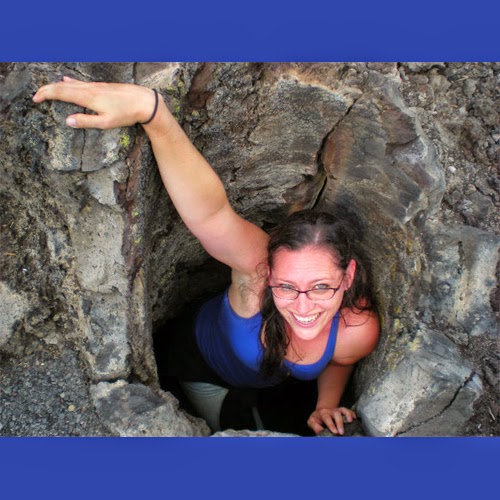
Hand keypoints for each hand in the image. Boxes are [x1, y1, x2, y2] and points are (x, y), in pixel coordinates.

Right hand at [32, 76, 158, 129]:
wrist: (144, 102)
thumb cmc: (126, 114)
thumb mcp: (106, 122)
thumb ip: (86, 121)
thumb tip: (67, 120)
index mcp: (88, 97)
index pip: (61, 92)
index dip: (46, 94)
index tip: (35, 99)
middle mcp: (89, 88)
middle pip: (63, 86)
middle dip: (47, 90)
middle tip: (36, 96)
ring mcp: (96, 86)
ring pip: (71, 83)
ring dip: (57, 86)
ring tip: (47, 90)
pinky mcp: (102, 86)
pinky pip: (81, 82)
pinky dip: (71, 82)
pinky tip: (67, 79)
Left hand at [307, 406, 356, 434]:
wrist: (322, 411)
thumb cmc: (317, 418)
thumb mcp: (312, 421)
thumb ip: (315, 427)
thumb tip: (320, 433)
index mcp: (323, 413)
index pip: (326, 418)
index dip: (331, 425)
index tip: (335, 432)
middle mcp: (331, 411)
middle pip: (336, 414)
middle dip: (339, 423)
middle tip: (341, 432)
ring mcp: (338, 410)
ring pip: (343, 410)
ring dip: (347, 415)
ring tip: (350, 421)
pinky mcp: (343, 411)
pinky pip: (349, 411)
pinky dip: (352, 414)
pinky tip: (355, 419)